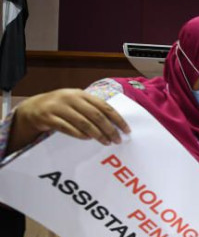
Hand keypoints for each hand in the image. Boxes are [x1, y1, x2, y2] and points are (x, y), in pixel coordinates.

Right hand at [9, 88, 130, 152]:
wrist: (34, 108)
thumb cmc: (62, 107)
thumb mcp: (77, 103)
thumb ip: (93, 109)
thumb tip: (116, 125)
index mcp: (81, 94)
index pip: (104, 106)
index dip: (117, 119)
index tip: (126, 130)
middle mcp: (70, 98)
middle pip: (95, 115)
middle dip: (109, 129)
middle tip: (117, 140)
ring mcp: (58, 107)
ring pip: (83, 123)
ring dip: (97, 134)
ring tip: (106, 142)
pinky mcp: (48, 118)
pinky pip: (68, 128)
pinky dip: (80, 135)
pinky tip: (88, 139)